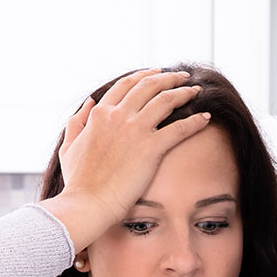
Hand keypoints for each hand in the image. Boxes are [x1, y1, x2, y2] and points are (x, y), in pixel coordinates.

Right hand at [55, 68, 210, 234]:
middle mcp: (119, 116)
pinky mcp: (151, 148)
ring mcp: (136, 130)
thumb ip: (77, 121)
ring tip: (196, 91)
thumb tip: (89, 101)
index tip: (158, 73)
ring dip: (184, 92)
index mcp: (100, 113)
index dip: (144, 75)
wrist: (88, 203)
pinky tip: (207, 118)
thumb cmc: (78, 181)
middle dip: (169, 78)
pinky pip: (180, 128)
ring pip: (166, 100)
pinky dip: (196, 121)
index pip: (126, 84)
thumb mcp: (69, 146)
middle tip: (183, 77)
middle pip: (149, 86)